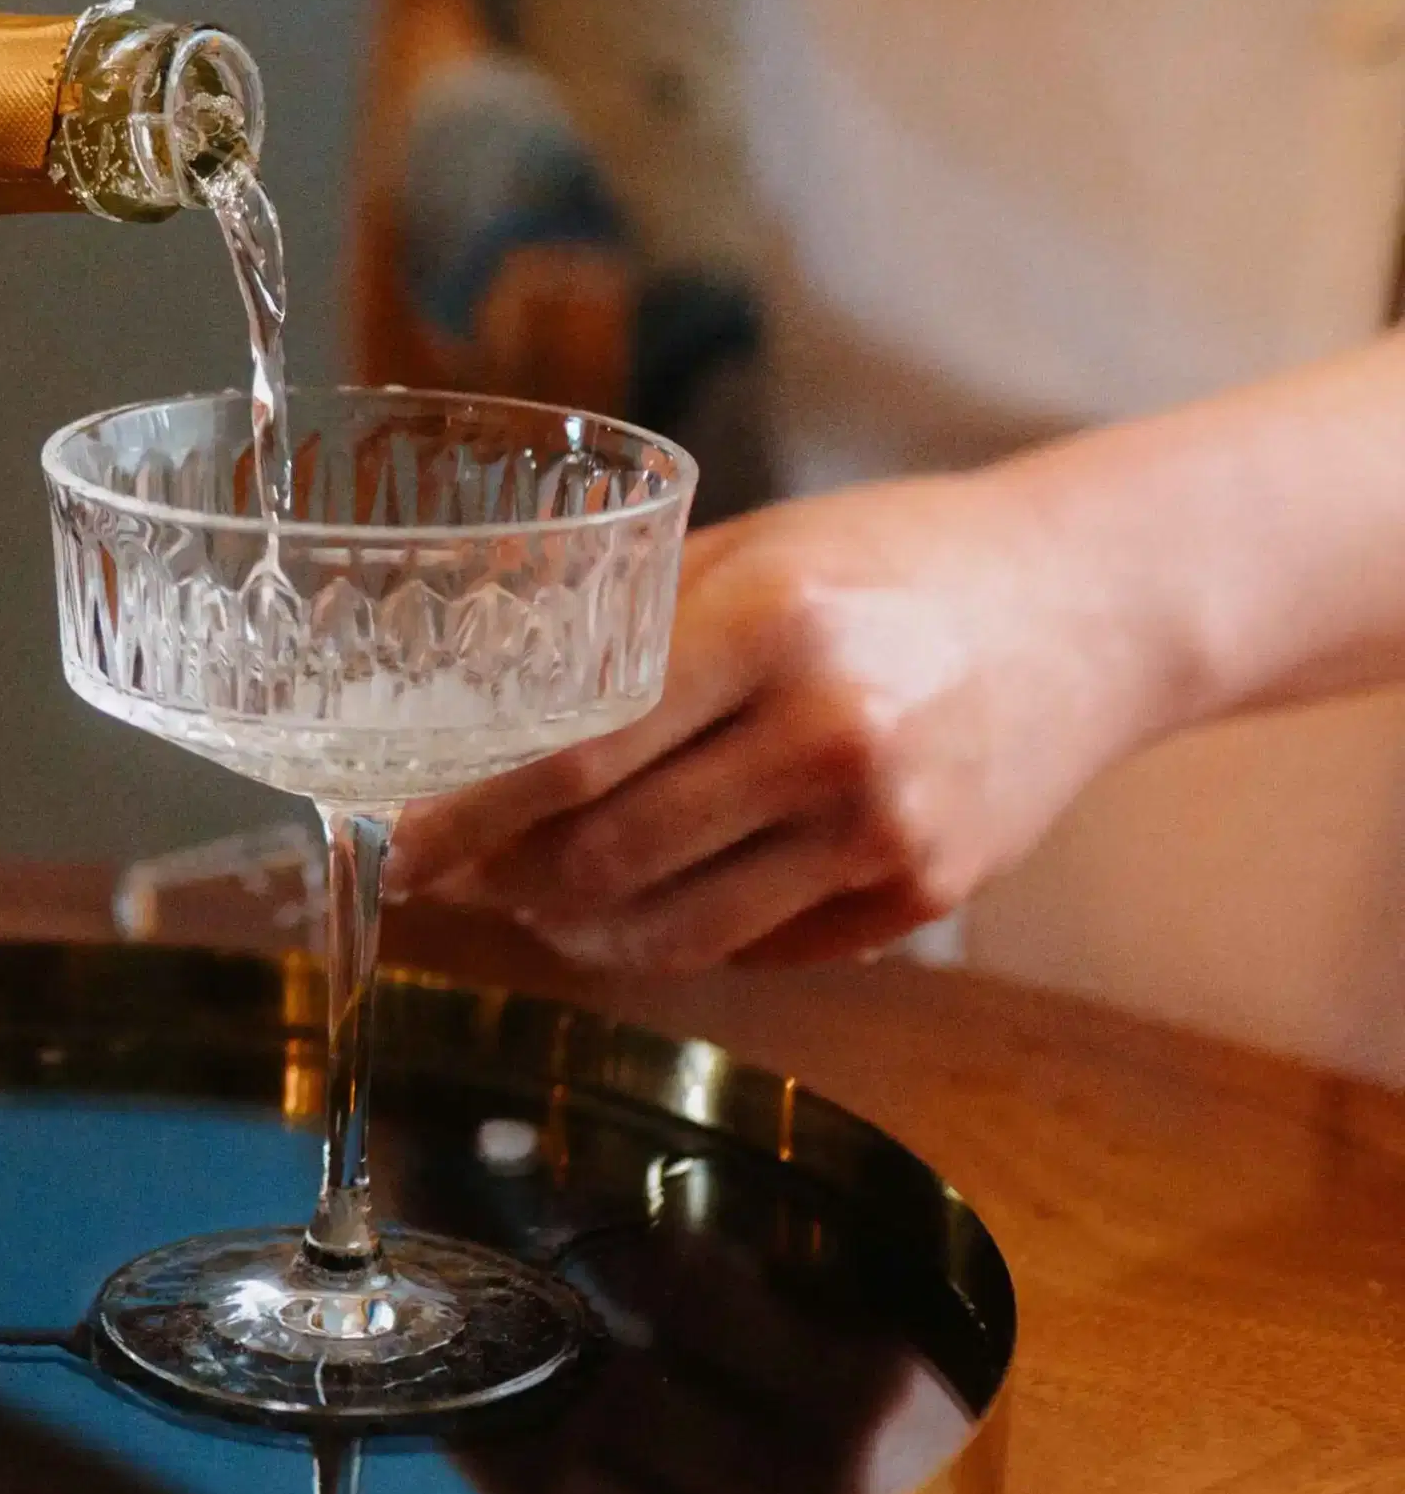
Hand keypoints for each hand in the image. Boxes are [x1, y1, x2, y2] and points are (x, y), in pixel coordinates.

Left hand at [394, 471, 1185, 970]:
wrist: (1093, 607)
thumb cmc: (895, 560)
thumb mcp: (749, 547)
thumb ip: (617, 616)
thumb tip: (465, 662)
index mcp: (768, 629)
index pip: (574, 760)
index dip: (467, 818)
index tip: (398, 846)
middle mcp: (828, 739)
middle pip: (608, 858)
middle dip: (503, 884)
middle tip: (450, 878)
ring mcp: (884, 832)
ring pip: (675, 930)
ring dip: (575, 932)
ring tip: (526, 903)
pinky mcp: (923, 895)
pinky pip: (758, 946)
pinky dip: (676, 938)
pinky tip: (635, 908)